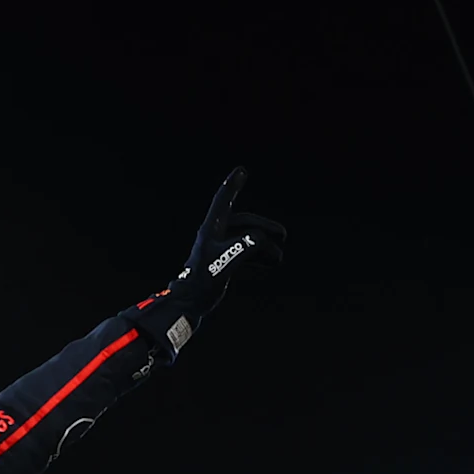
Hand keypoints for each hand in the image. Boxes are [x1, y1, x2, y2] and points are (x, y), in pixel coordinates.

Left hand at [178, 167, 284, 293]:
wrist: (191, 302)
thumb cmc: (204, 281)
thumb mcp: (227, 261)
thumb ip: (246, 246)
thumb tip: (261, 240)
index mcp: (212, 229)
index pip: (223, 200)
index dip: (232, 185)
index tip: (241, 170)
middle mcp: (215, 235)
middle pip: (244, 222)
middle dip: (264, 228)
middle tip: (283, 235)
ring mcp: (219, 248)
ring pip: (246, 238)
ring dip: (263, 245)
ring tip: (278, 257)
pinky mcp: (222, 262)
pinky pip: (244, 252)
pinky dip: (258, 255)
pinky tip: (269, 263)